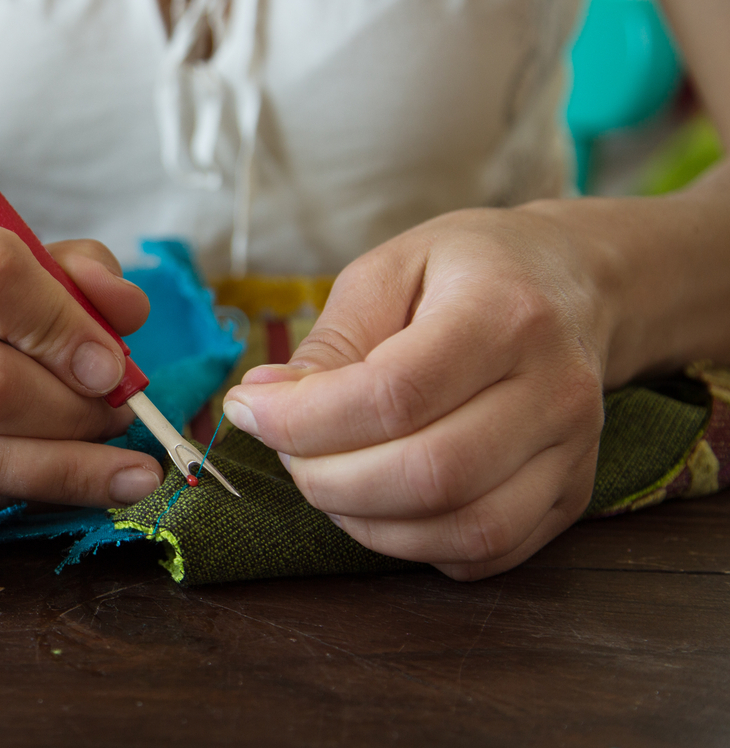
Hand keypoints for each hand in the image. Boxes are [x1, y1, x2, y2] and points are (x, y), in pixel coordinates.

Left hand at [223, 205, 611, 579]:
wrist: (575, 283)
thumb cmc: (467, 271)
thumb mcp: (386, 272)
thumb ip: (327, 345)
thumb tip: (264, 405)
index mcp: (505, 313)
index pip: (394, 395)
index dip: (304, 419)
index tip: (250, 409)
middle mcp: (555, 389)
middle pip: (429, 473)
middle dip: (327, 478)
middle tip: (287, 449)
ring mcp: (574, 451)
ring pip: (463, 528)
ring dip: (364, 521)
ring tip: (326, 476)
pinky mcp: (572, 496)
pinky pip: (485, 553)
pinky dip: (413, 545)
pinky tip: (378, 503)